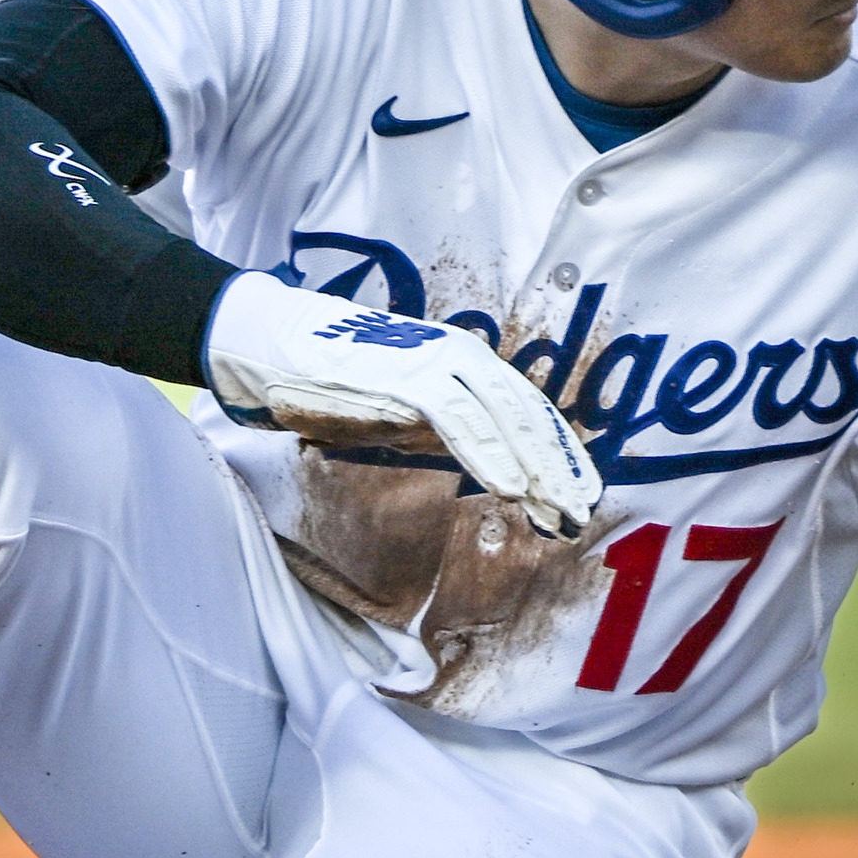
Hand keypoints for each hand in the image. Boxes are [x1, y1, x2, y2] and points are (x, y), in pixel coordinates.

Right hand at [202, 269, 603, 538]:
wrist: (276, 343)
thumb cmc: (337, 381)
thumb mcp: (406, 410)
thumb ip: (449, 430)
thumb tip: (496, 469)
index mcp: (466, 364)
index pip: (527, 412)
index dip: (558, 453)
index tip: (581, 493)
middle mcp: (463, 357)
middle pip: (527, 416)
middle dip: (559, 467)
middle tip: (582, 513)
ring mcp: (438, 362)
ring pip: (505, 418)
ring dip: (537, 468)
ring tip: (560, 510)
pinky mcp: (409, 376)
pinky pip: (461, 421)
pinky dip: (490, 454)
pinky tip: (512, 488)